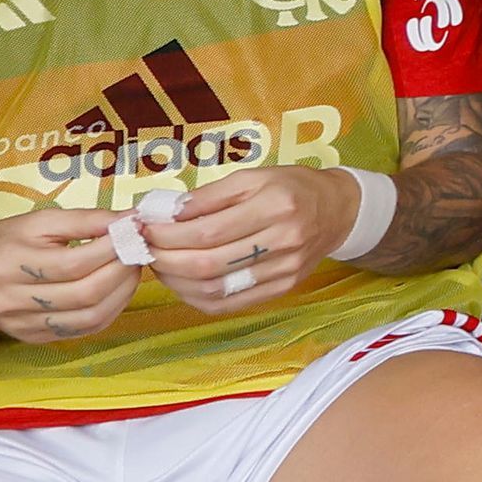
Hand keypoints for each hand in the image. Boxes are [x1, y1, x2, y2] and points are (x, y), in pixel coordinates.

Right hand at [0, 210, 145, 343]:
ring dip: (122, 293)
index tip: (134, 232)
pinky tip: (116, 290)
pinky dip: (110, 310)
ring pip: (88, 317)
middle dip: (121, 271)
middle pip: (84, 293)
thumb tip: (128, 220)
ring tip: (131, 269)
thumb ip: (84, 220)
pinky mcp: (33, 338)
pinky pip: (83, 330)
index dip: (111, 249)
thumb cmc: (6, 242)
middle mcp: (11, 300)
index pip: (72, 263)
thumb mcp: (38, 221)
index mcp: (8, 264)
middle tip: (138, 251)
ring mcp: (22, 325)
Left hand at [150, 162, 353, 305]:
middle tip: (144, 248)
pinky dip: (198, 298)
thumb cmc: (291, 187)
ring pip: (216, 289)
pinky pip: (231, 304)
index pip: (207, 231)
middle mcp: (284, 241)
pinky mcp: (283, 288)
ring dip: (176, 281)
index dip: (167, 235)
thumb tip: (165, 214)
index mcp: (276, 206)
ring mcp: (285, 270)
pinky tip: (183, 284)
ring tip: (160, 264)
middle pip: (208, 264)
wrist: (338, 210)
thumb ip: (209, 196)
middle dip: (165, 258)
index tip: (144, 228)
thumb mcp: (253, 176)